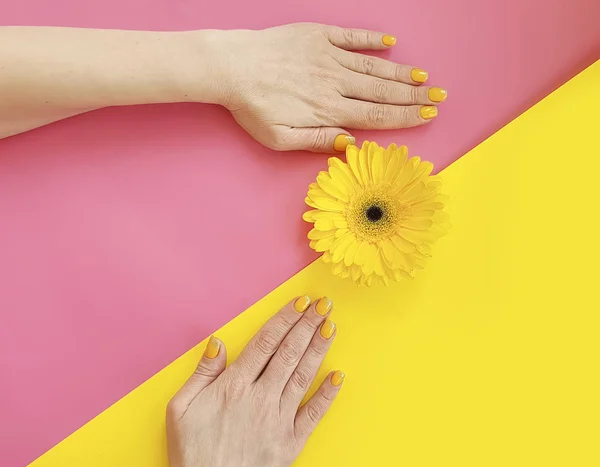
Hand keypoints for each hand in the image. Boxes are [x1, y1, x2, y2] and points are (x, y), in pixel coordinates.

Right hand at [166, 296, 342, 466]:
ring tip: (331, 326)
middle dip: (308, 325)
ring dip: (319, 348)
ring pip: (304, 375)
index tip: (301, 303)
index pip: (266, 342)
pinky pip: (314, 413)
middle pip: (289, 352)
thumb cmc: (191, 453)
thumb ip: (202, 372)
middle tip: (323, 305)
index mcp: (234, 385)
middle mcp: (261, 397)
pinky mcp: (291, 442)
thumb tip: (217, 342)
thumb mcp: (180, 408)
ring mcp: (279, 420)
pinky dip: (328, 394)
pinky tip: (338, 375)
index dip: (285, 319)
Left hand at [210, 23, 446, 152]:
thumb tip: (351, 144)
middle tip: (440, 97)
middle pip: (382, 92)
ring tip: (425, 77)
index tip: (427, 116)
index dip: (404, 117)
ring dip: (401, 73)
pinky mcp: (317, 35)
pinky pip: (351, 37)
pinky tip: (390, 43)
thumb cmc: (252, 107)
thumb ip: (318, 141)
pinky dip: (371, 40)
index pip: (375, 116)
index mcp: (327, 110)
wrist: (230, 67)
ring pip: (373, 67)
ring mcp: (328, 57)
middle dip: (413, 96)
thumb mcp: (280, 138)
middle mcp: (334, 83)